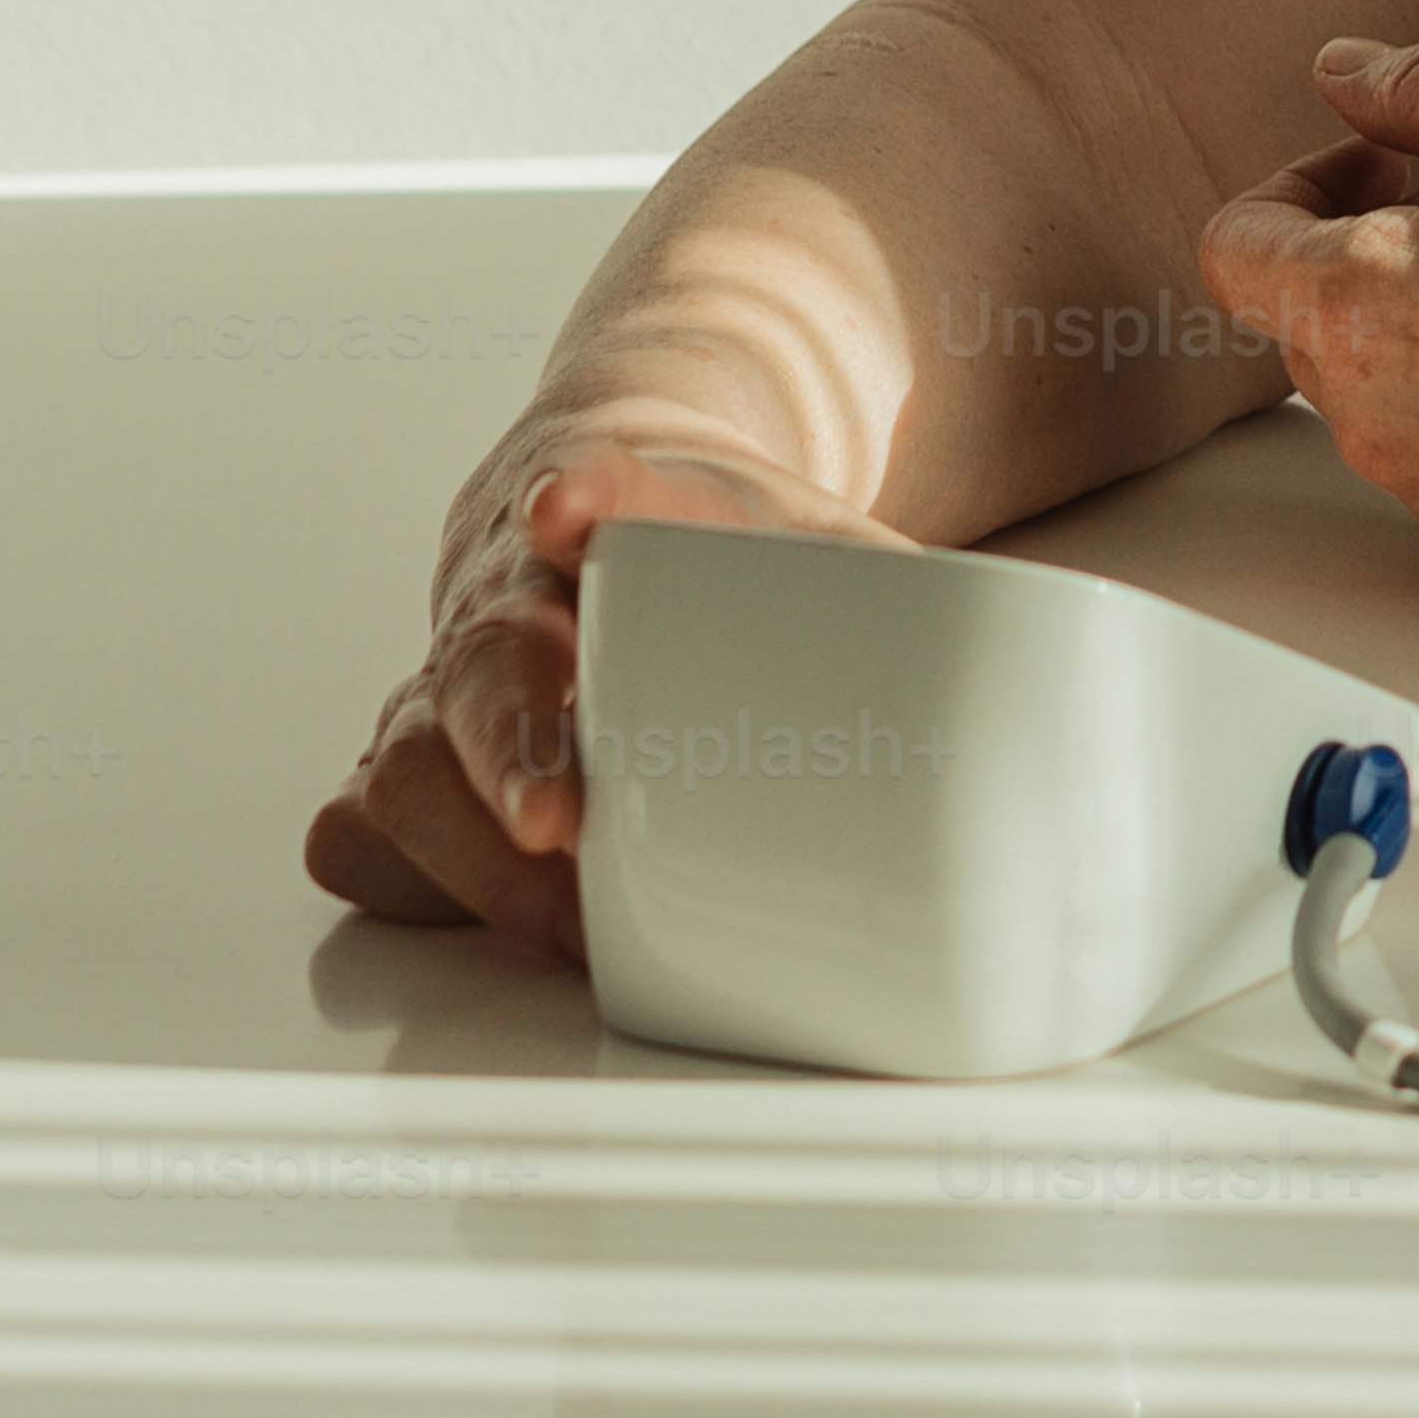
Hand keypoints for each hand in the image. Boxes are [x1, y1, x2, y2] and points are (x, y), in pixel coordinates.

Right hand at [297, 415, 906, 961]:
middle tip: (564, 817)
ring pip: (410, 768)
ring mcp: (443, 687)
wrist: (577, 493)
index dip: (591, 497)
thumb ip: (914, 587)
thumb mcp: (812, 532)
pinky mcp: (414, 766)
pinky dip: (405, 879)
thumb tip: (1055, 660)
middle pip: (486, 662)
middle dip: (515, 741)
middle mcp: (505, 600)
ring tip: (569, 930)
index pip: (601, 486)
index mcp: (610, 515)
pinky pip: (363, 827)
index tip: (569, 510)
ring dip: (472, 857)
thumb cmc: (715, 539)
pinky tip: (466, 917)